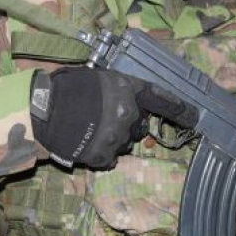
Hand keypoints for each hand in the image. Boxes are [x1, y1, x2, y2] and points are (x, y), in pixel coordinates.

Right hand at [29, 67, 196, 169]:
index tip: (194, 116)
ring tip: (89, 130)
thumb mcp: (96, 77)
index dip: (180, 108)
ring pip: (124, 142)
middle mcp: (128, 115)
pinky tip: (85, 143)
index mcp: (127, 90)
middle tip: (103, 118)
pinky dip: (101, 153)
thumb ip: (117, 89)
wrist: (40, 112)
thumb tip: (127, 99)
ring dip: (113, 138)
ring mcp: (116, 139)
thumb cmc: (65, 87)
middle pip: (138, 125)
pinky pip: (109, 158)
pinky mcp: (102, 157)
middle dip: (127, 123)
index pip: (161, 99)